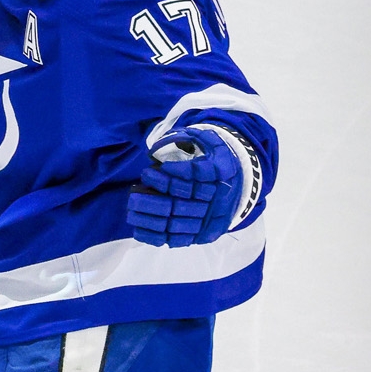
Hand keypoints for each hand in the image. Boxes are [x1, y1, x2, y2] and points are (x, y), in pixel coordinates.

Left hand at [127, 127, 246, 246]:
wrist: (238, 189)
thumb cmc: (216, 163)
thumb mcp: (214, 145)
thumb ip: (198, 138)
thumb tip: (176, 132)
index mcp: (222, 173)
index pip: (199, 173)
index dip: (178, 172)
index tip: (155, 170)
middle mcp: (218, 199)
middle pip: (183, 202)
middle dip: (154, 200)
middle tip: (132, 195)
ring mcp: (210, 220)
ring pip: (177, 221)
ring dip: (151, 217)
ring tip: (132, 208)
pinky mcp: (203, 234)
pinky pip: (178, 239)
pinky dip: (157, 236)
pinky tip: (138, 230)